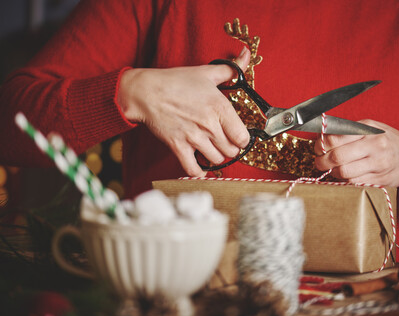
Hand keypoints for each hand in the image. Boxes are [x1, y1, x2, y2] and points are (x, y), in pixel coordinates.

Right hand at [117, 48, 250, 176]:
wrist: (146, 91)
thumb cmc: (177, 81)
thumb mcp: (206, 72)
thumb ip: (231, 69)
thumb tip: (246, 55)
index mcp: (220, 107)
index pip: (243, 137)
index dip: (242, 138)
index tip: (236, 136)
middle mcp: (210, 125)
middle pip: (231, 151)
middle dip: (229, 148)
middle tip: (223, 142)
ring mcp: (194, 137)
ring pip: (216, 160)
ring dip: (215, 157)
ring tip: (210, 148)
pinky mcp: (178, 147)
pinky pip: (194, 169)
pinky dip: (198, 171)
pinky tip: (199, 165)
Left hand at [314, 120, 398, 186]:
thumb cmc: (386, 140)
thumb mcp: (370, 128)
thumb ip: (347, 131)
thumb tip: (321, 136)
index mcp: (368, 130)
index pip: (335, 138)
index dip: (321, 145)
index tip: (318, 149)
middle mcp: (374, 145)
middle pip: (337, 157)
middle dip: (322, 161)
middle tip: (319, 162)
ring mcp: (378, 164)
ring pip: (344, 172)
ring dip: (333, 172)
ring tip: (333, 169)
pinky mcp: (379, 180)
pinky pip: (353, 183)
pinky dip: (345, 180)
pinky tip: (345, 175)